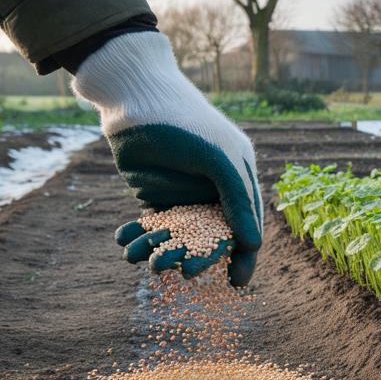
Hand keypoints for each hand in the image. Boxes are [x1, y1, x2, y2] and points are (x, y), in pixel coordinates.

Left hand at [73, 33, 261, 286]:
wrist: (134, 96)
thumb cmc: (183, 122)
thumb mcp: (217, 159)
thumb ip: (237, 200)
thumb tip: (254, 244)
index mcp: (237, 178)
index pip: (245, 226)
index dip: (243, 256)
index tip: (236, 283)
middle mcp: (214, 189)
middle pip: (211, 235)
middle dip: (198, 257)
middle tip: (185, 274)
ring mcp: (185, 193)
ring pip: (179, 235)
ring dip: (163, 250)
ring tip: (146, 260)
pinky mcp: (156, 196)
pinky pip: (153, 227)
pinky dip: (140, 238)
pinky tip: (126, 245)